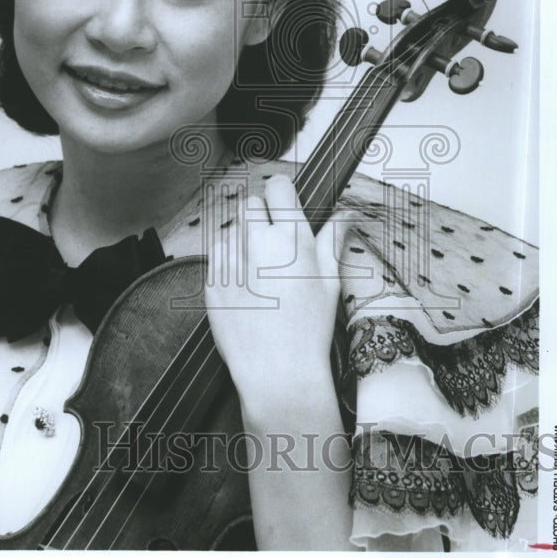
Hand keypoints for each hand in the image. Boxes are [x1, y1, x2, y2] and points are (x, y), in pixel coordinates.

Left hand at [205, 174, 344, 417]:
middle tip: (272, 245)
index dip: (281, 195)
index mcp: (291, 239)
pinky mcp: (211, 281)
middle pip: (249, 204)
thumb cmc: (308, 329)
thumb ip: (332, 240)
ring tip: (259, 275)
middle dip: (260, 218)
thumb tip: (345, 214)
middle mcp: (258, 244)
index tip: (282, 204)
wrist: (277, 370)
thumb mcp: (329, 281)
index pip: (277, 187)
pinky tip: (245, 290)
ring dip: (242, 242)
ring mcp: (230, 262)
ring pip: (231, 231)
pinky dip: (227, 267)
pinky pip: (216, 258)